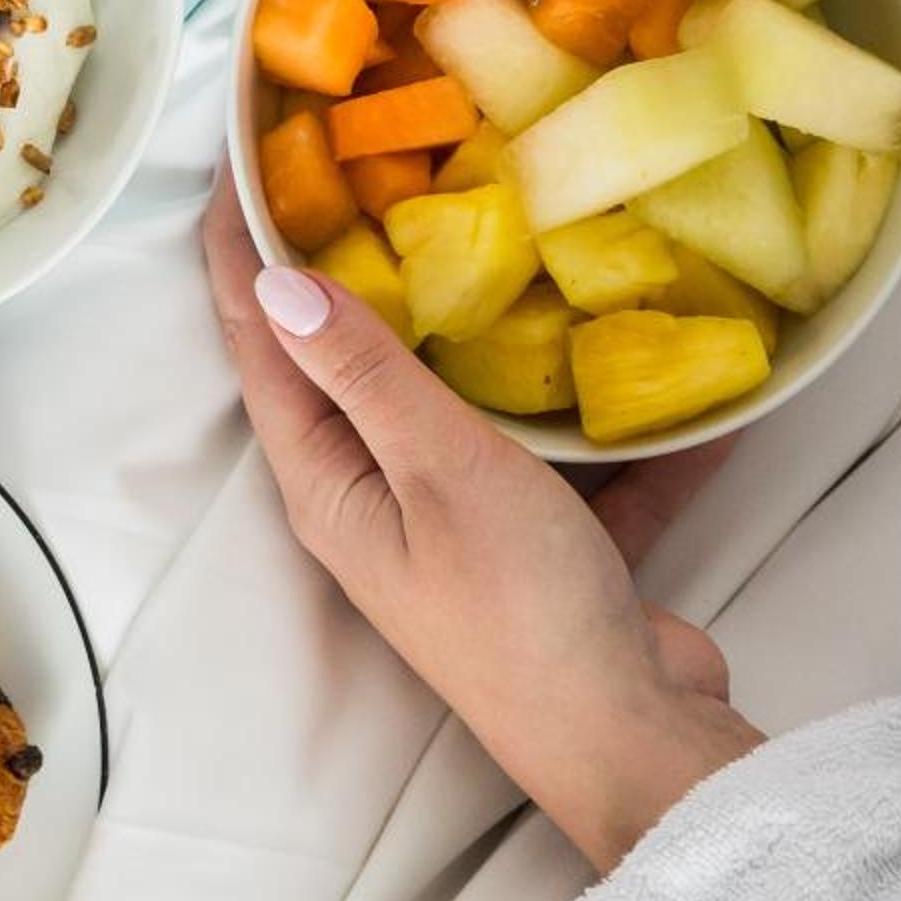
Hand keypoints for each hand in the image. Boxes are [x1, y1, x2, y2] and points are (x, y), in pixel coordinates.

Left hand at [205, 174, 761, 870]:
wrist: (636, 747)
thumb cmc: (520, 609)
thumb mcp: (437, 468)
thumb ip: (365, 373)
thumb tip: (273, 281)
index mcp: (328, 483)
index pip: (262, 342)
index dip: (243, 249)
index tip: (241, 153)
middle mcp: (379, 501)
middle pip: (353, 364)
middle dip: (356, 266)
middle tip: (368, 161)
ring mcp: (463, 525)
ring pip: (463, 403)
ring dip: (485, 333)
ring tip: (503, 227)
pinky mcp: (546, 546)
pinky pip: (570, 459)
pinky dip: (604, 417)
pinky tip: (659, 353)